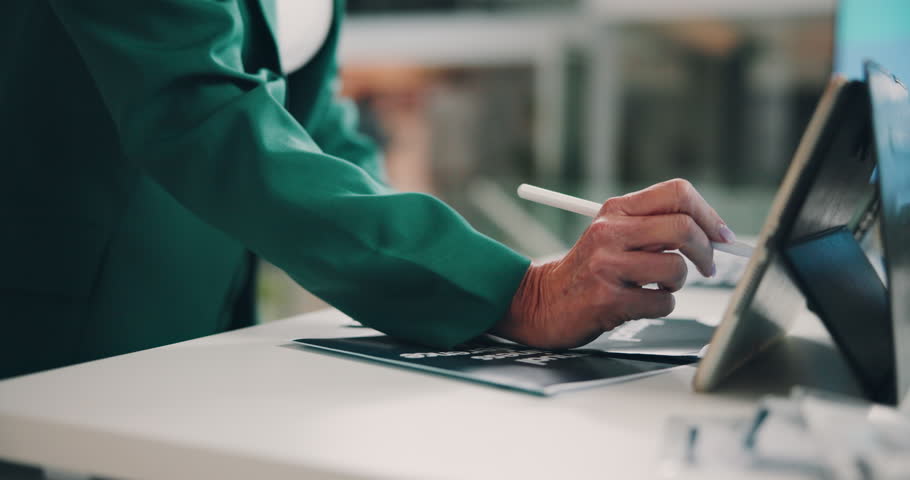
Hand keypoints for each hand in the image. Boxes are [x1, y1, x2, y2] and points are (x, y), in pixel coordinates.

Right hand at [494, 178, 736, 348]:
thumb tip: (715, 234)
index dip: (708, 215)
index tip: (720, 236)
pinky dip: (660, 307)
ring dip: (676, 284)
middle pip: (683, 228)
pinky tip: (638, 304)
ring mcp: (607, 267)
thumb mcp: (613, 234)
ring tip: (656, 286)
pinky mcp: (608, 300)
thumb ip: (655, 227)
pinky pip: (662, 303)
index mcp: (615, 210)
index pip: (677, 193)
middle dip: (706, 251)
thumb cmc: (590, 270)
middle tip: (708, 266)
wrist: (543, 301)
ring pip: (676, 269)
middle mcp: (609, 233)